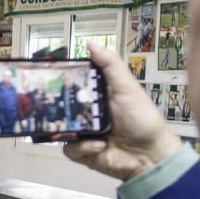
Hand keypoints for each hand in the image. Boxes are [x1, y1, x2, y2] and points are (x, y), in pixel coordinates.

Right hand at [62, 43, 182, 180]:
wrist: (150, 154)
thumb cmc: (141, 118)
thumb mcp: (127, 88)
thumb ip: (110, 66)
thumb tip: (90, 43)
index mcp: (96, 96)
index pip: (72, 85)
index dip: (61, 81)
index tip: (49, 75)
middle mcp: (86, 114)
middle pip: (60, 107)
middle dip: (56, 107)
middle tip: (50, 103)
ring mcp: (82, 134)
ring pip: (60, 129)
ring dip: (73, 129)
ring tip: (83, 129)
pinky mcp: (82, 153)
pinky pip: (70, 149)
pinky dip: (83, 148)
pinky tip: (99, 146)